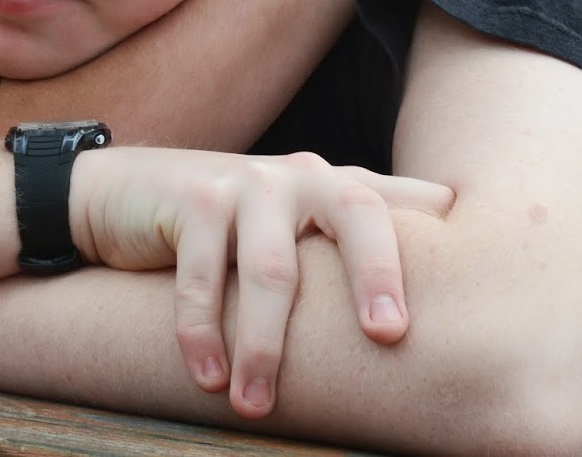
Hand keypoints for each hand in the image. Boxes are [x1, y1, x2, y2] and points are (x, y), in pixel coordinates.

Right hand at [70, 148, 454, 418]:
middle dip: (377, 275)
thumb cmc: (217, 233)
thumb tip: (408, 334)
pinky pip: (203, 277)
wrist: (116, 195)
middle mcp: (302, 176)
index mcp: (335, 187)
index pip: (401, 206)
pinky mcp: (194, 198)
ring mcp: (247, 182)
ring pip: (272, 270)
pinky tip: (208, 379)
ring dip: (263, 347)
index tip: (465, 300)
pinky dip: (202, 334)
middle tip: (388, 336)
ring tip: (255, 406)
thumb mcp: (283, 234)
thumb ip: (337, 254)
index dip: (438, 241)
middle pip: (358, 214)